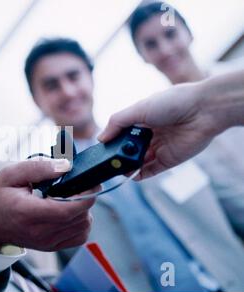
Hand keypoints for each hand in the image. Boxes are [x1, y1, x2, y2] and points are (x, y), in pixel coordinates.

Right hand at [0, 159, 95, 251]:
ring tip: (69, 197)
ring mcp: (47, 243)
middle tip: (77, 184)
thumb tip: (66, 166)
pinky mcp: (51, 247)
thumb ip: (38, 168)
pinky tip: (69, 210)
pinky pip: (79, 237)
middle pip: (80, 218)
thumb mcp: (9, 174)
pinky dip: (81, 222)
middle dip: (85, 198)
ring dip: (84, 210)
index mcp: (29, 213)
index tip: (90, 180)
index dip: (86, 195)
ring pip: (84, 228)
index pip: (68, 210)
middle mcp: (40, 232)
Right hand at [98, 83, 218, 178]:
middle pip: (129, 149)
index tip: (102, 148)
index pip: (122, 133)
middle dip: (119, 155)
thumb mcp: (139, 109)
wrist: (203, 111)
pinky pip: (150, 170)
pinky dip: (139, 174)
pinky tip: (131, 175)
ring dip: (127, 166)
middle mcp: (150, 134)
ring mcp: (159, 148)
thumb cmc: (173, 102)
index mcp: (142, 119)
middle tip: (110, 160)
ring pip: (138, 161)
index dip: (113, 140)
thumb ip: (117, 122)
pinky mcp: (168, 160)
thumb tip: (100, 138)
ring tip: (119, 168)